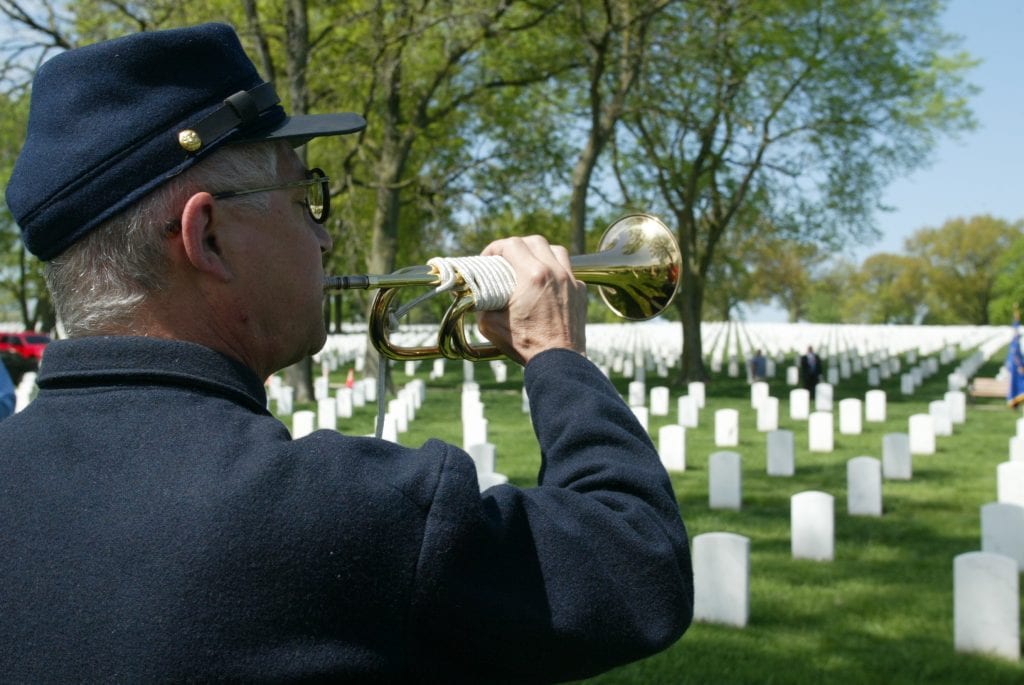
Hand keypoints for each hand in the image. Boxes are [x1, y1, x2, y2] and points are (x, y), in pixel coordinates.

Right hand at [475, 235, 587, 365]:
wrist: (558, 361)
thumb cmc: (525, 344)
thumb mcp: (490, 325)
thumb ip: (480, 304)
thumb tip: (473, 295)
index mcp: (532, 276)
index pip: (512, 245)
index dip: (495, 248)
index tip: (488, 259)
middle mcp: (554, 272)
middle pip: (535, 241)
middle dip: (517, 246)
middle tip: (506, 259)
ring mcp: (571, 281)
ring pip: (556, 250)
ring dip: (540, 252)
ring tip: (529, 264)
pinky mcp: (580, 292)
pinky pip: (569, 270)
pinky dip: (556, 271)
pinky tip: (546, 283)